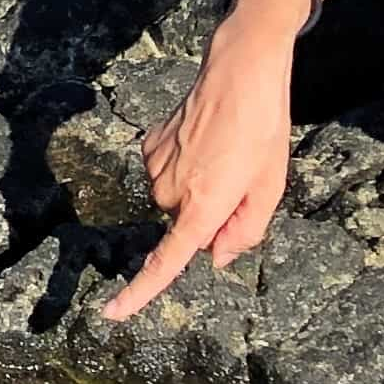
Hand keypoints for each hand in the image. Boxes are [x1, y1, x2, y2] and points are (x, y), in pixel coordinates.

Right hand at [101, 3, 308, 321]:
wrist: (239, 70)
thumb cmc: (263, 127)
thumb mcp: (270, 185)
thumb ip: (245, 229)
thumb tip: (217, 256)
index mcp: (205, 205)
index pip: (166, 261)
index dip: (139, 292)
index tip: (112, 313)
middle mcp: (171, 190)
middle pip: (185, 224)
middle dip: (209, 213)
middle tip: (240, 179)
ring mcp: (155, 166)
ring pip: (174, 198)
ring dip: (197, 186)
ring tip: (225, 152)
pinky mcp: (148, 145)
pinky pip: (163, 172)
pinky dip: (183, 164)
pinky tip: (203, 139)